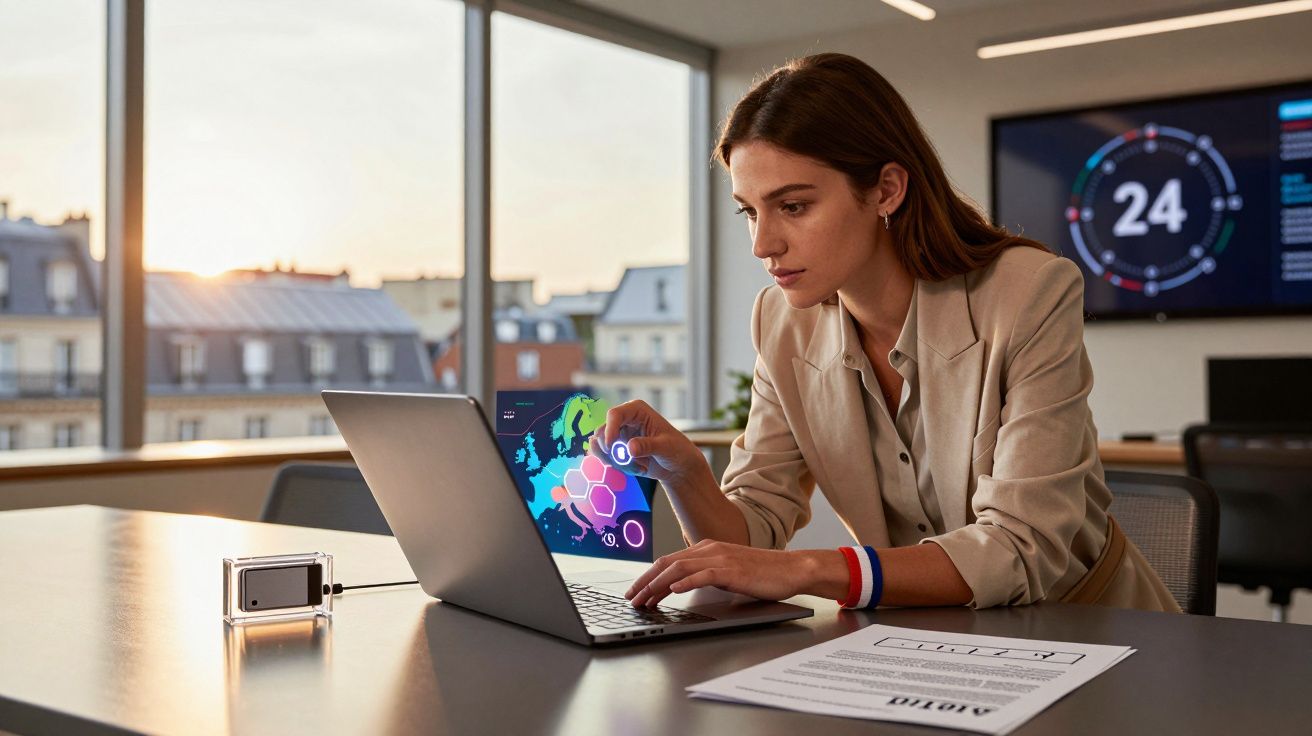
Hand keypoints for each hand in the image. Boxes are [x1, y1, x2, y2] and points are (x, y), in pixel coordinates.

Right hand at [588, 400, 709, 485]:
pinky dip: (620, 467)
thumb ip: (647, 446)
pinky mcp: (618, 450)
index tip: (610, 447)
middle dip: (612, 451)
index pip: (614, 414)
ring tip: (640, 467)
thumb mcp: (665, 447)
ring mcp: (620, 436)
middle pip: (602, 431)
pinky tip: (638, 469)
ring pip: (602, 448)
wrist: (679, 467)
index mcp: (637, 410)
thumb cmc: (677, 450)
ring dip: (617, 462)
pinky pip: (608, 459)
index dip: (609, 430)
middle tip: (628, 463)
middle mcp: (625, 421)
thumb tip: (629, 448)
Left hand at [625, 539, 835, 608]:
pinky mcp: (732, 570)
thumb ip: (706, 574)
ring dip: (657, 585)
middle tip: (631, 598)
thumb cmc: (762, 573)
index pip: (669, 561)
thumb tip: (681, 586)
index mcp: (706, 549)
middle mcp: (709, 549)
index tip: (635, 591)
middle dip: (645, 582)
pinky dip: (686, 582)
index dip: (648, 576)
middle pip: (667, 563)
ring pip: (679, 568)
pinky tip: (673, 590)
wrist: (791, 569)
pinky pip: (703, 574)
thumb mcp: (727, 572)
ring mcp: (720, 558)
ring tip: (645, 600)